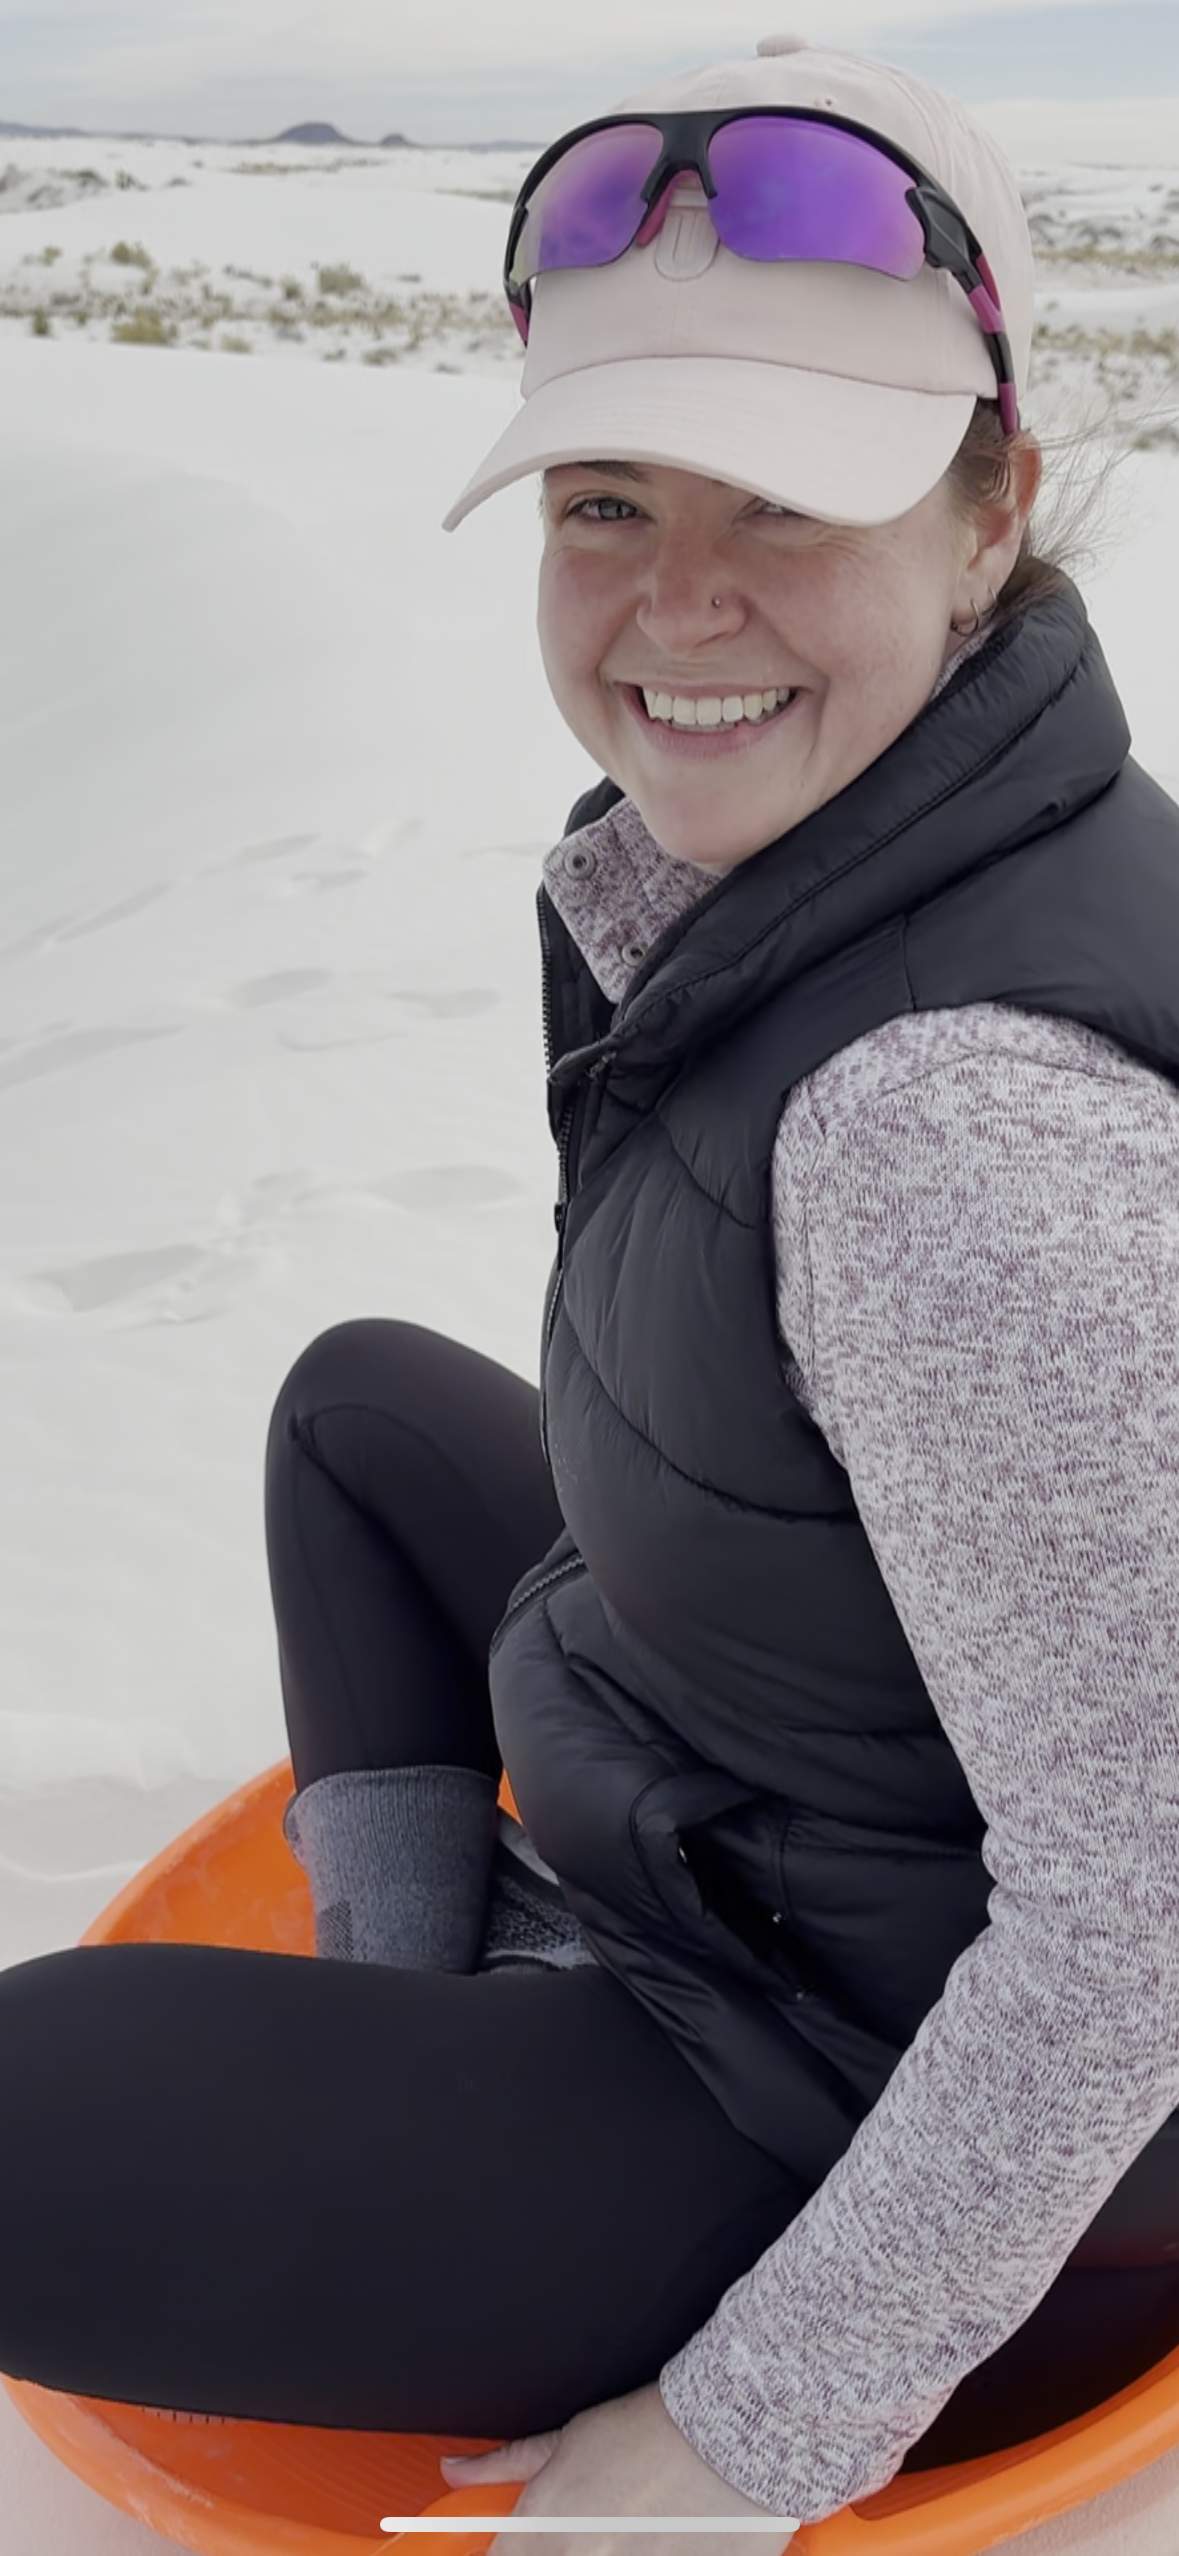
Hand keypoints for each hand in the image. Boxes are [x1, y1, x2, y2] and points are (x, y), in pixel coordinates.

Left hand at [438, 2378, 797, 2555]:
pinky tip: (655, 2543)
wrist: (733, 2432)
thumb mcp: (570, 2438)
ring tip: (629, 2529)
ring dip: (603, 2554)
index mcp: (546, 2528)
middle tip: (586, 2534)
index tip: (519, 2547)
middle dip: (562, 2552)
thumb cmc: (652, 2429)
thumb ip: (506, 2465)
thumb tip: (454, 2470)